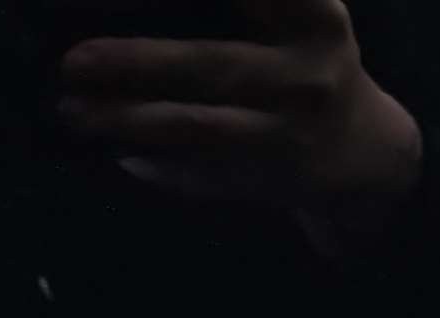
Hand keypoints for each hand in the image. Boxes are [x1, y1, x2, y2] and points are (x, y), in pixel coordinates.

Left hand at [58, 0, 421, 243]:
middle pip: (213, 66)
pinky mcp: (270, 178)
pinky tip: (118, 156)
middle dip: (139, 63)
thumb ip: (257, 5)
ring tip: (73, 112)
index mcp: (315, 19)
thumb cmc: (311, 63)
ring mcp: (289, 133)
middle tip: (73, 62)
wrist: (366, 155)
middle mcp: (306, 75)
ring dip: (129, 122)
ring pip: (199, 129)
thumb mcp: (303, 15)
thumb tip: (132, 3)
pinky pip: (203, 175)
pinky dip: (159, 169)